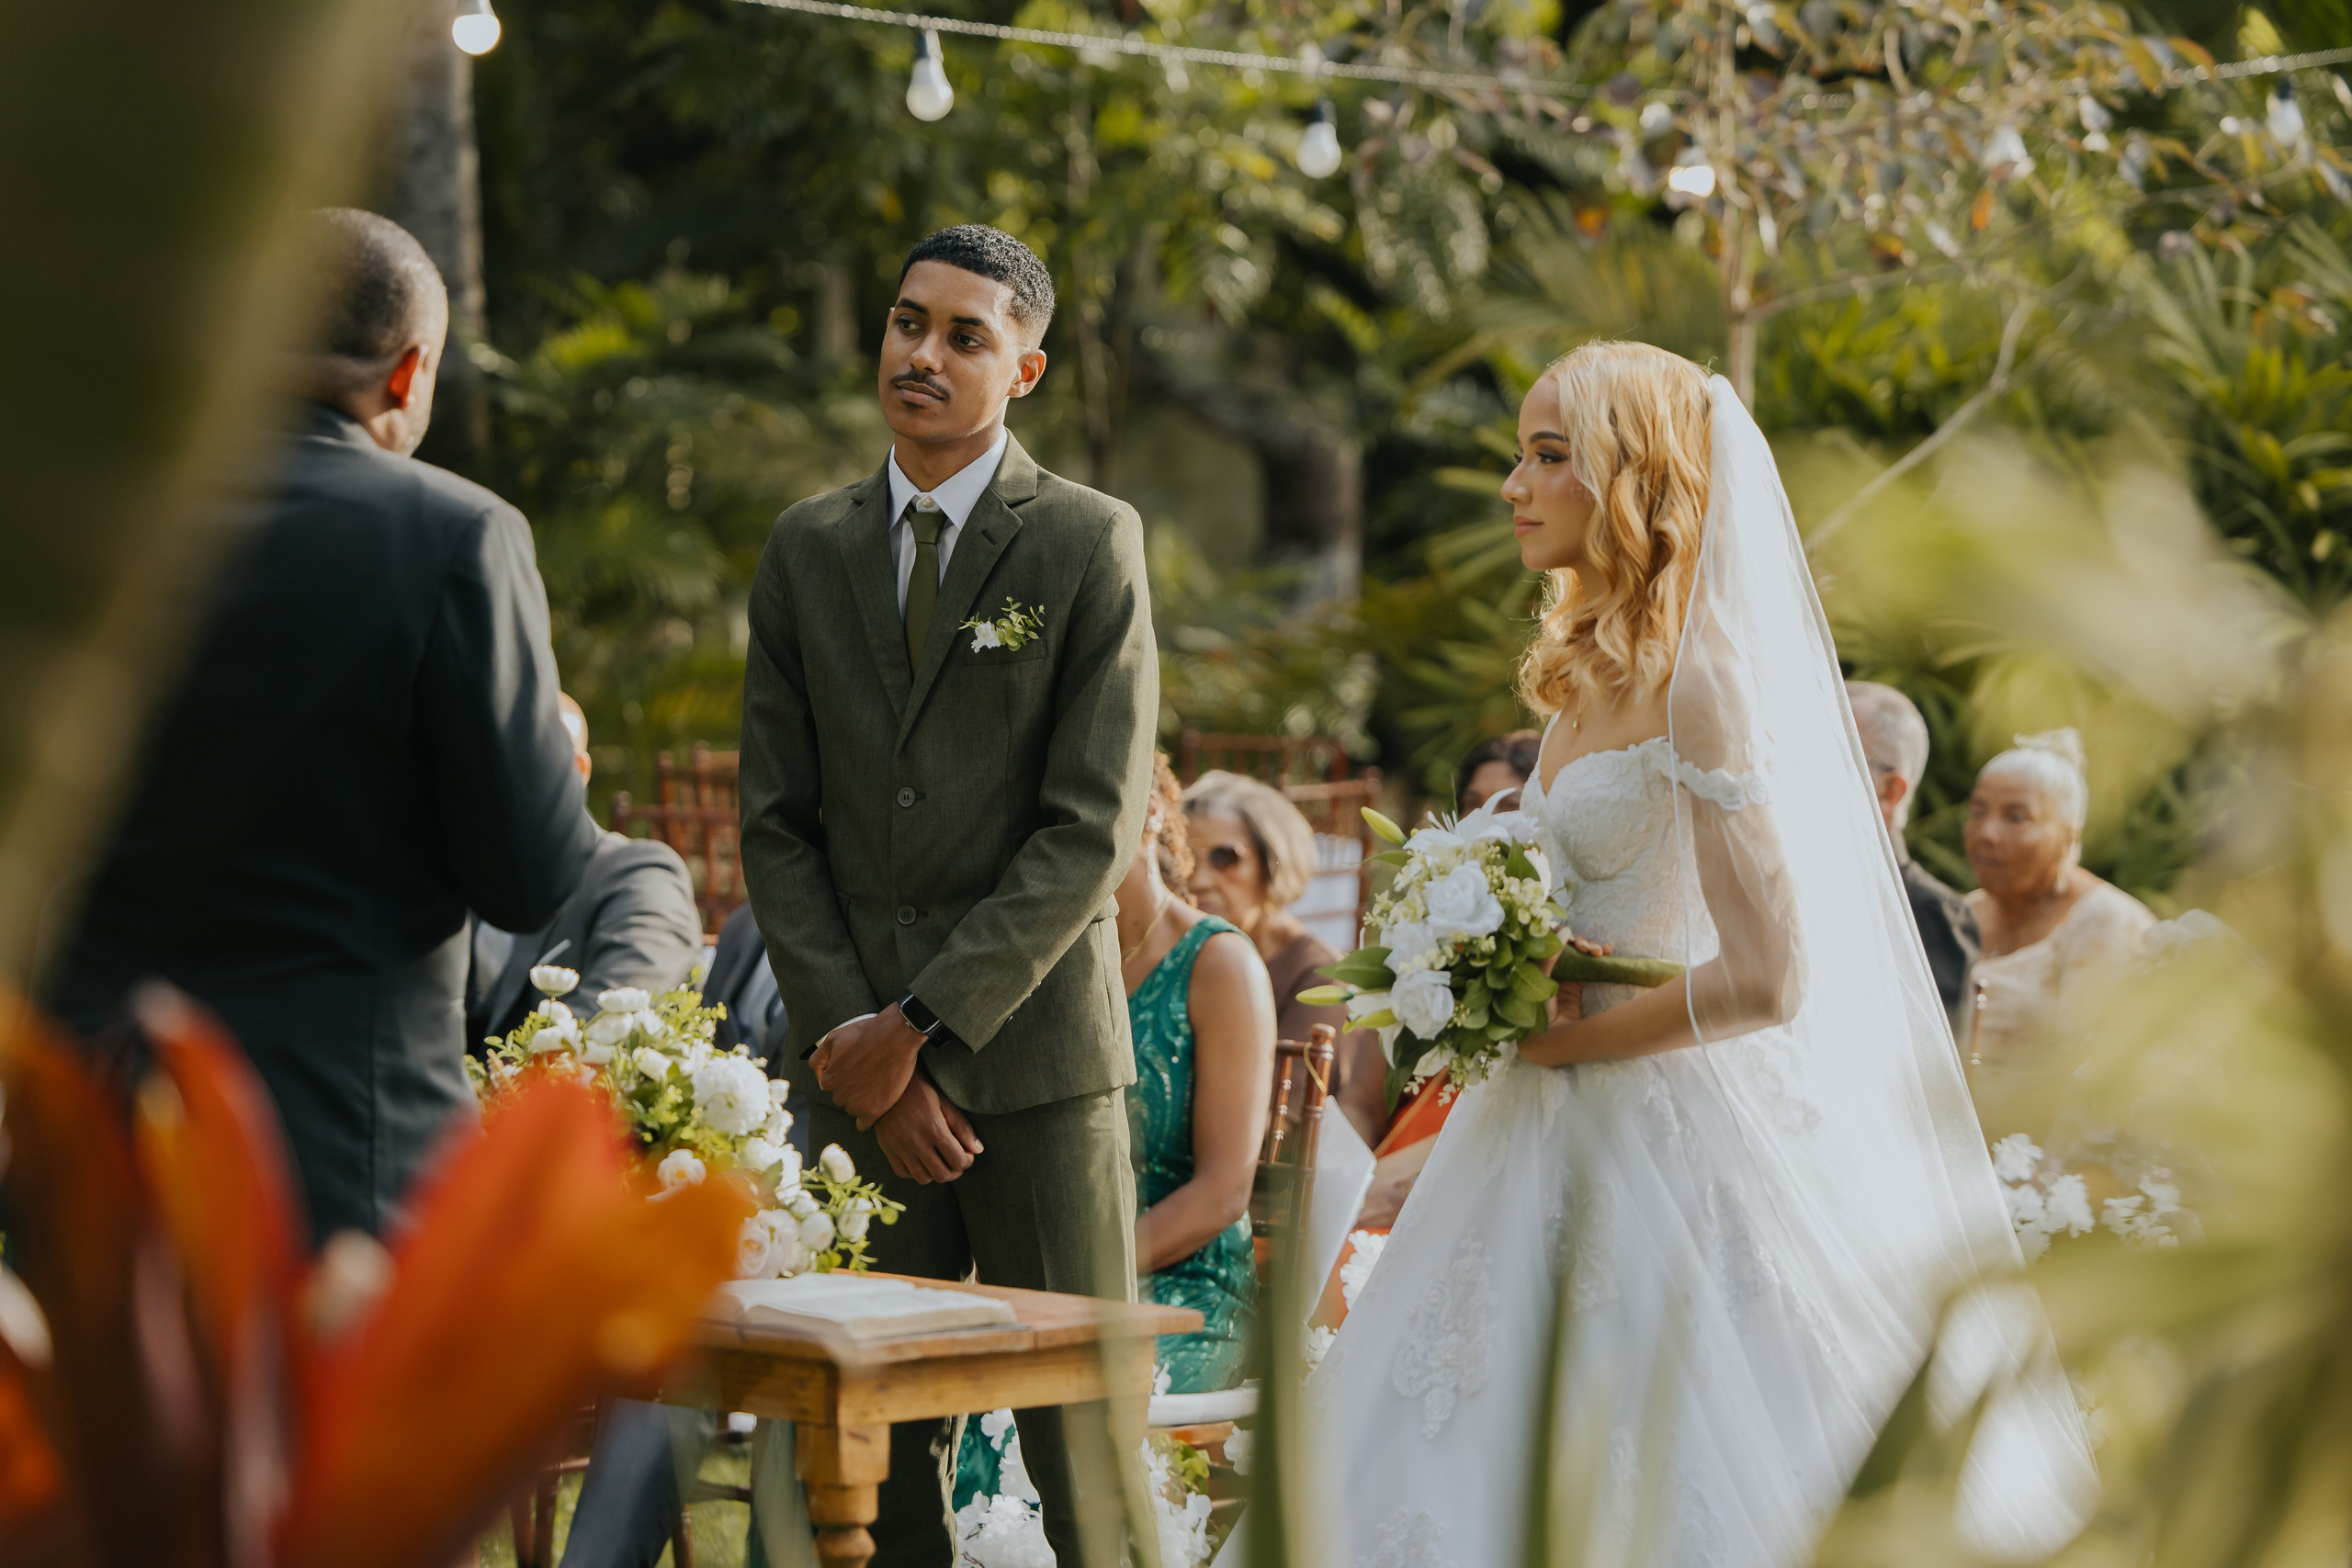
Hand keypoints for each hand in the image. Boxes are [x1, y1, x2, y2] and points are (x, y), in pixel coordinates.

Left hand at [812, 1005, 924, 1122]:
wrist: (896, 1037)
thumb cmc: (866, 1035)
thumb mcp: (833, 1038)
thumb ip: (818, 1058)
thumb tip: (817, 1076)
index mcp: (829, 1080)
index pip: (831, 1084)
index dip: (844, 1073)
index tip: (856, 1065)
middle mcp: (839, 1095)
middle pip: (843, 1097)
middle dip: (852, 1087)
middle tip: (869, 1072)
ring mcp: (856, 1105)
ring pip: (854, 1108)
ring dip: (862, 1099)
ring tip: (877, 1082)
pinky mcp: (874, 1111)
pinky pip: (864, 1124)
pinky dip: (866, 1119)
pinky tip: (873, 1108)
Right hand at [871, 1071, 983, 1183]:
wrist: (886, 1081)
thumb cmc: (920, 1088)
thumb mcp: (944, 1101)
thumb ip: (961, 1127)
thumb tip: (978, 1150)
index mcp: (934, 1129)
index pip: (958, 1160)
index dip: (967, 1161)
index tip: (967, 1153)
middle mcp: (916, 1142)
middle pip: (942, 1175)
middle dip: (955, 1171)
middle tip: (956, 1160)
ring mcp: (899, 1147)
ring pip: (923, 1178)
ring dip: (935, 1173)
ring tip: (939, 1161)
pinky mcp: (887, 1148)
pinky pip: (903, 1173)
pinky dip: (915, 1172)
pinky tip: (921, 1160)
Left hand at [1541, 935, 1613, 1028]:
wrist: (1550, 1036)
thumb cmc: (1538, 1009)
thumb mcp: (1540, 980)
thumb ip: (1549, 957)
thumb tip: (1565, 933)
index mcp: (1537, 961)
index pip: (1549, 939)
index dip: (1562, 934)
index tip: (1572, 937)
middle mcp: (1550, 965)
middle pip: (1568, 943)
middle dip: (1581, 942)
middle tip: (1587, 949)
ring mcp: (1565, 973)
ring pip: (1580, 952)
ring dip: (1591, 947)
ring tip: (1599, 952)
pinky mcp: (1577, 983)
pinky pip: (1589, 964)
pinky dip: (1599, 954)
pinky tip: (1608, 949)